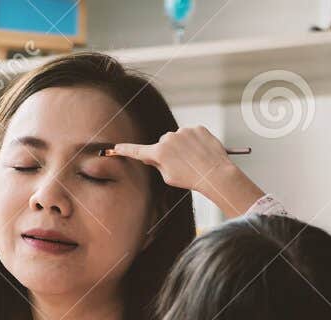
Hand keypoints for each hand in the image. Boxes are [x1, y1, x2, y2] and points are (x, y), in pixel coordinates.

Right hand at [105, 126, 265, 216]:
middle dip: (169, 152)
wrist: (216, 174)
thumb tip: (156, 155)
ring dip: (183, 147)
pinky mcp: (197, 128)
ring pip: (179, 138)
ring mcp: (183, 131)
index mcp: (159, 152)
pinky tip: (202, 152)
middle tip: (182, 166)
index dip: (125, 149)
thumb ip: (159, 164)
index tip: (115, 148)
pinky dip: (195, 142)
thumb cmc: (192, 179)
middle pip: (163, 144)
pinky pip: (192, 134)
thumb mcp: (169, 177)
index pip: (137, 150)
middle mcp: (168, 138)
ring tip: (195, 160)